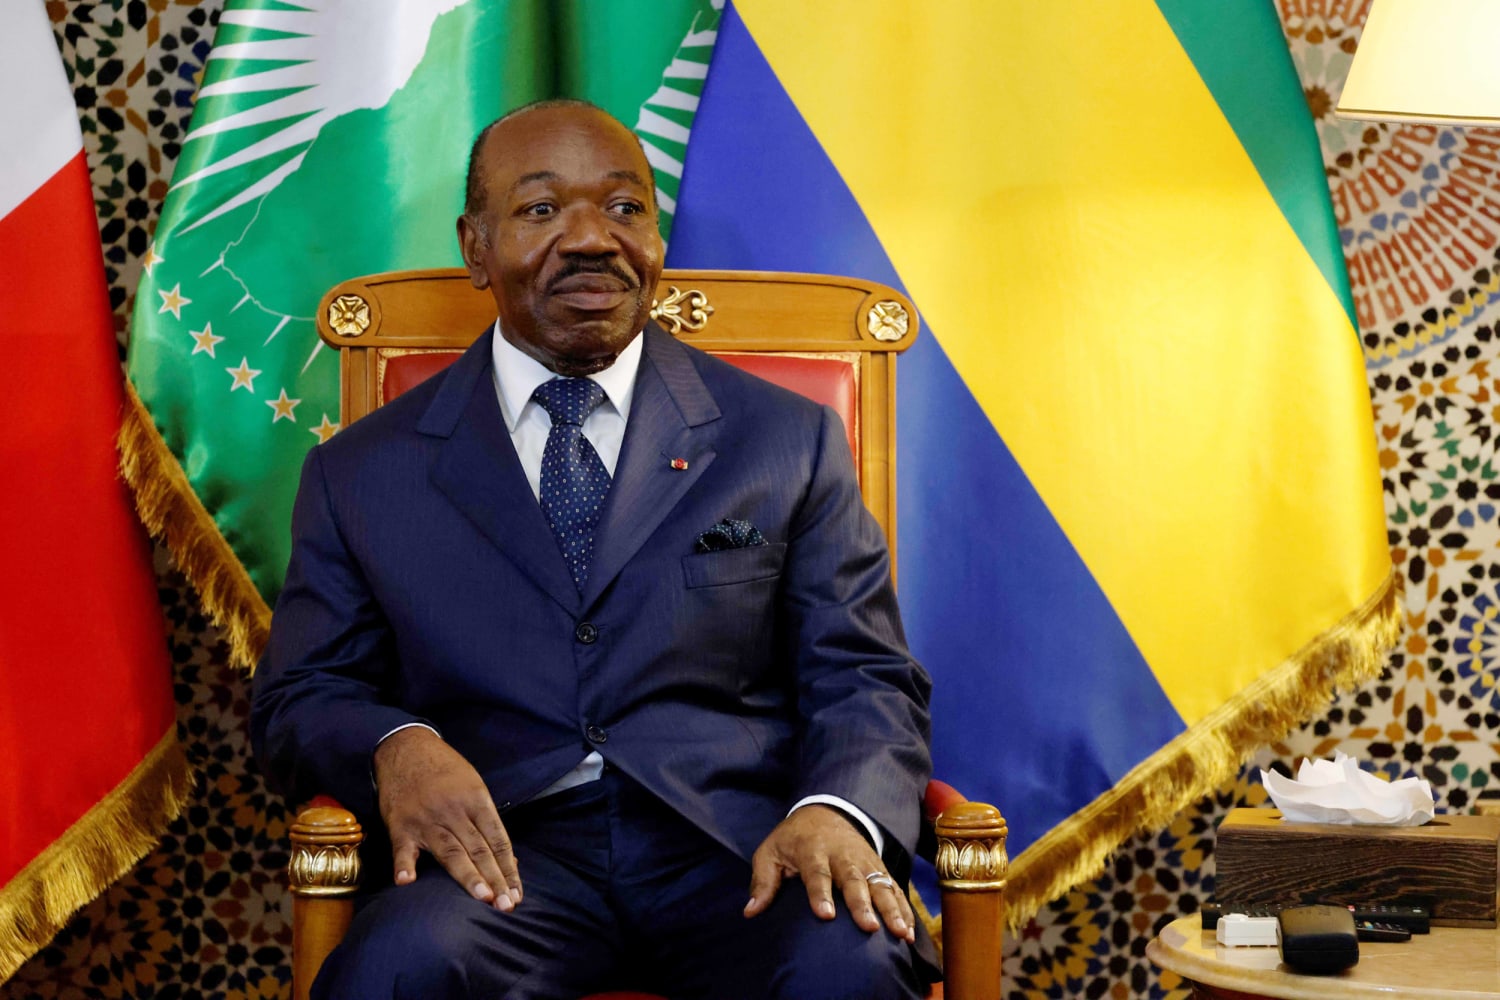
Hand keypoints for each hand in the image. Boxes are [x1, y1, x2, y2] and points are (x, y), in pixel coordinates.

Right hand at [372, 726, 521, 910]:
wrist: (407, 748)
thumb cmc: (446, 771)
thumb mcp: (474, 787)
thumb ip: (487, 822)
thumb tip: (509, 859)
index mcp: (476, 801)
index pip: (498, 840)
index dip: (508, 868)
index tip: (517, 893)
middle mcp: (454, 812)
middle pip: (479, 850)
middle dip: (495, 879)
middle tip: (506, 905)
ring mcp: (427, 819)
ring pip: (451, 852)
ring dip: (467, 877)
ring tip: (482, 898)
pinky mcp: (401, 825)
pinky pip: (402, 848)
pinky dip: (404, 864)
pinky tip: (407, 881)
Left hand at [743, 804, 913, 940]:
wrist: (826, 811)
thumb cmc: (793, 839)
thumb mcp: (770, 851)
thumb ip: (763, 880)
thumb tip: (751, 910)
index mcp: (812, 850)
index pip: (817, 873)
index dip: (820, 894)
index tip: (825, 915)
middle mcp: (842, 855)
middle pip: (854, 880)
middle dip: (862, 904)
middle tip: (869, 927)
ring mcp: (864, 861)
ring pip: (880, 884)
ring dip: (891, 908)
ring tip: (899, 933)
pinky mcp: (878, 868)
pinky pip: (894, 888)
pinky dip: (903, 908)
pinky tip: (908, 931)